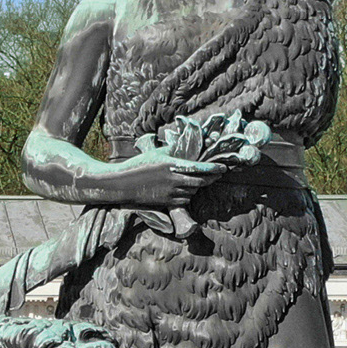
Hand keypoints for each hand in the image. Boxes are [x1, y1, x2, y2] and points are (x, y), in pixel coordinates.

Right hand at [100, 148, 223, 208]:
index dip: (213, 168)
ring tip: (197, 180)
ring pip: (193, 191)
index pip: (198, 167)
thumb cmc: (138, 165)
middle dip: (210, 179)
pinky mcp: (167, 202)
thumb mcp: (156, 154)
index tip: (224, 168)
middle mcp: (173, 179)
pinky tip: (185, 190)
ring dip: (197, 186)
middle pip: (200, 181)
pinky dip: (188, 195)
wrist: (123, 184)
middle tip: (217, 175)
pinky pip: (185, 200)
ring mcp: (170, 192)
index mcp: (171, 164)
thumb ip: (172, 151)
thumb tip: (184, 145)